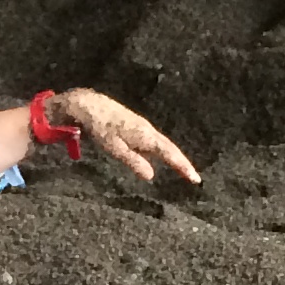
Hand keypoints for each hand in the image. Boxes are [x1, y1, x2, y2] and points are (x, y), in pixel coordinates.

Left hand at [45, 88, 200, 184]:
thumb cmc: (100, 128)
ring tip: (183, 170)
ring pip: (162, 144)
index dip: (183, 166)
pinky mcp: (137, 126)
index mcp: (145, 136)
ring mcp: (143, 127)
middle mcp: (148, 130)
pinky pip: (154, 141)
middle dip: (182, 163)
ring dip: (174, 156)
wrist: (90, 105)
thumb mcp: (114, 148)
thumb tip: (151, 176)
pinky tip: (161, 157)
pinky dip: (163, 151)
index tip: (195, 179)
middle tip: (194, 178)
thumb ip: (133, 162)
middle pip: (170, 148)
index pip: (169, 154)